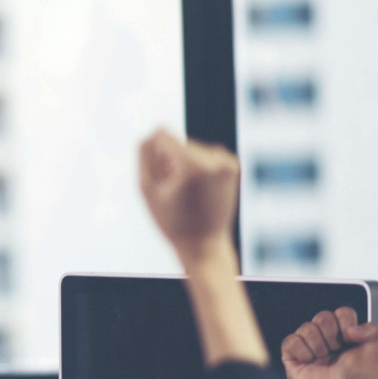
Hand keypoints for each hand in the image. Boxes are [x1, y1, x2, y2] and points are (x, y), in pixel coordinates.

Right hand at [137, 130, 238, 259]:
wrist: (204, 244)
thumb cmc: (172, 221)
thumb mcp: (146, 188)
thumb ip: (144, 155)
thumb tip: (151, 134)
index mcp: (193, 164)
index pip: (161, 134)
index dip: (153, 156)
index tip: (160, 178)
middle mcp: (215, 158)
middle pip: (177, 142)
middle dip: (169, 162)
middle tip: (175, 192)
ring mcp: (227, 161)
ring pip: (190, 148)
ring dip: (182, 165)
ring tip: (186, 192)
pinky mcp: (233, 164)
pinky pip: (204, 155)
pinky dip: (197, 167)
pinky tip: (198, 189)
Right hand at [282, 308, 377, 378]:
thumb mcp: (375, 356)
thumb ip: (370, 334)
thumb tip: (353, 329)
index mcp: (348, 339)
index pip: (342, 314)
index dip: (346, 321)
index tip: (351, 337)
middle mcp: (328, 342)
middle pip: (324, 316)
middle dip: (332, 332)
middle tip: (337, 349)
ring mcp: (310, 350)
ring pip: (307, 327)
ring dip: (319, 343)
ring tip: (325, 358)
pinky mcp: (293, 358)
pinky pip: (291, 341)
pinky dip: (303, 350)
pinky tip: (311, 362)